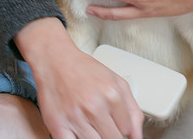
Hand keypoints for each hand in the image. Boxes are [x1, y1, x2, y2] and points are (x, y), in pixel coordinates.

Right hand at [14, 17, 143, 138]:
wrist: (55, 61)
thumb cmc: (85, 71)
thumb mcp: (117, 83)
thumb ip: (132, 110)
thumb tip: (137, 136)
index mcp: (112, 96)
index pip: (127, 129)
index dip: (121, 126)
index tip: (113, 120)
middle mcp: (95, 107)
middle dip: (109, 133)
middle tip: (101, 122)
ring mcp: (76, 118)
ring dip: (94, 137)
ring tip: (89, 123)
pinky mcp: (57, 125)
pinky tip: (78, 132)